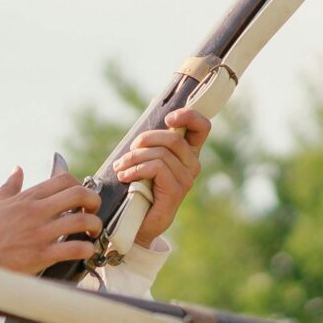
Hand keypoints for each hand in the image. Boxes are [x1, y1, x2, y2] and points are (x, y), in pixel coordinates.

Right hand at [0, 168, 101, 273]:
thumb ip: (10, 186)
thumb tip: (18, 169)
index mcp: (27, 198)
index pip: (63, 180)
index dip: (79, 185)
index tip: (81, 197)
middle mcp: (37, 212)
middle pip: (78, 195)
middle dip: (94, 201)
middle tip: (93, 211)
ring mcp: (41, 233)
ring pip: (81, 221)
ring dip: (94, 226)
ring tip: (93, 233)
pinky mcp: (42, 254)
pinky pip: (73, 248)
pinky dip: (85, 249)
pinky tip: (86, 250)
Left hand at [113, 106, 210, 246]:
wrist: (135, 223)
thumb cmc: (138, 185)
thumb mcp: (145, 154)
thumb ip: (154, 134)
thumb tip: (156, 100)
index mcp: (187, 152)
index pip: (202, 127)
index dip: (189, 116)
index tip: (169, 118)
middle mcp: (192, 164)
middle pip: (174, 138)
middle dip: (146, 139)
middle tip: (129, 151)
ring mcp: (186, 179)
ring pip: (160, 153)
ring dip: (134, 158)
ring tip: (120, 168)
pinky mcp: (176, 191)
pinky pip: (156, 168)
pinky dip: (136, 169)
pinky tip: (125, 177)